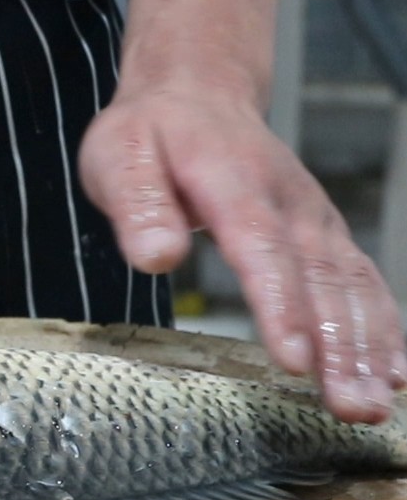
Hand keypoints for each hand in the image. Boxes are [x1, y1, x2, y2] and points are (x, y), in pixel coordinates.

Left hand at [79, 84, 405, 423]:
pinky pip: (362, 282)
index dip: (282, 305)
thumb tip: (156, 256)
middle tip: (353, 406)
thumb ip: (137, 205)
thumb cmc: (150, 133)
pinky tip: (392, 374)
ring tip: (372, 405)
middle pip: (321, 278)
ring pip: (351, 285)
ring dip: (368, 347)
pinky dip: (382, 327)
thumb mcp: (119, 156)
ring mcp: (314, 219)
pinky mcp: (323, 235)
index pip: (262, 249)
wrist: (196, 93)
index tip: (295, 359)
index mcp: (233, 183)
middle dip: (341, 346)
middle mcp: (288, 203)